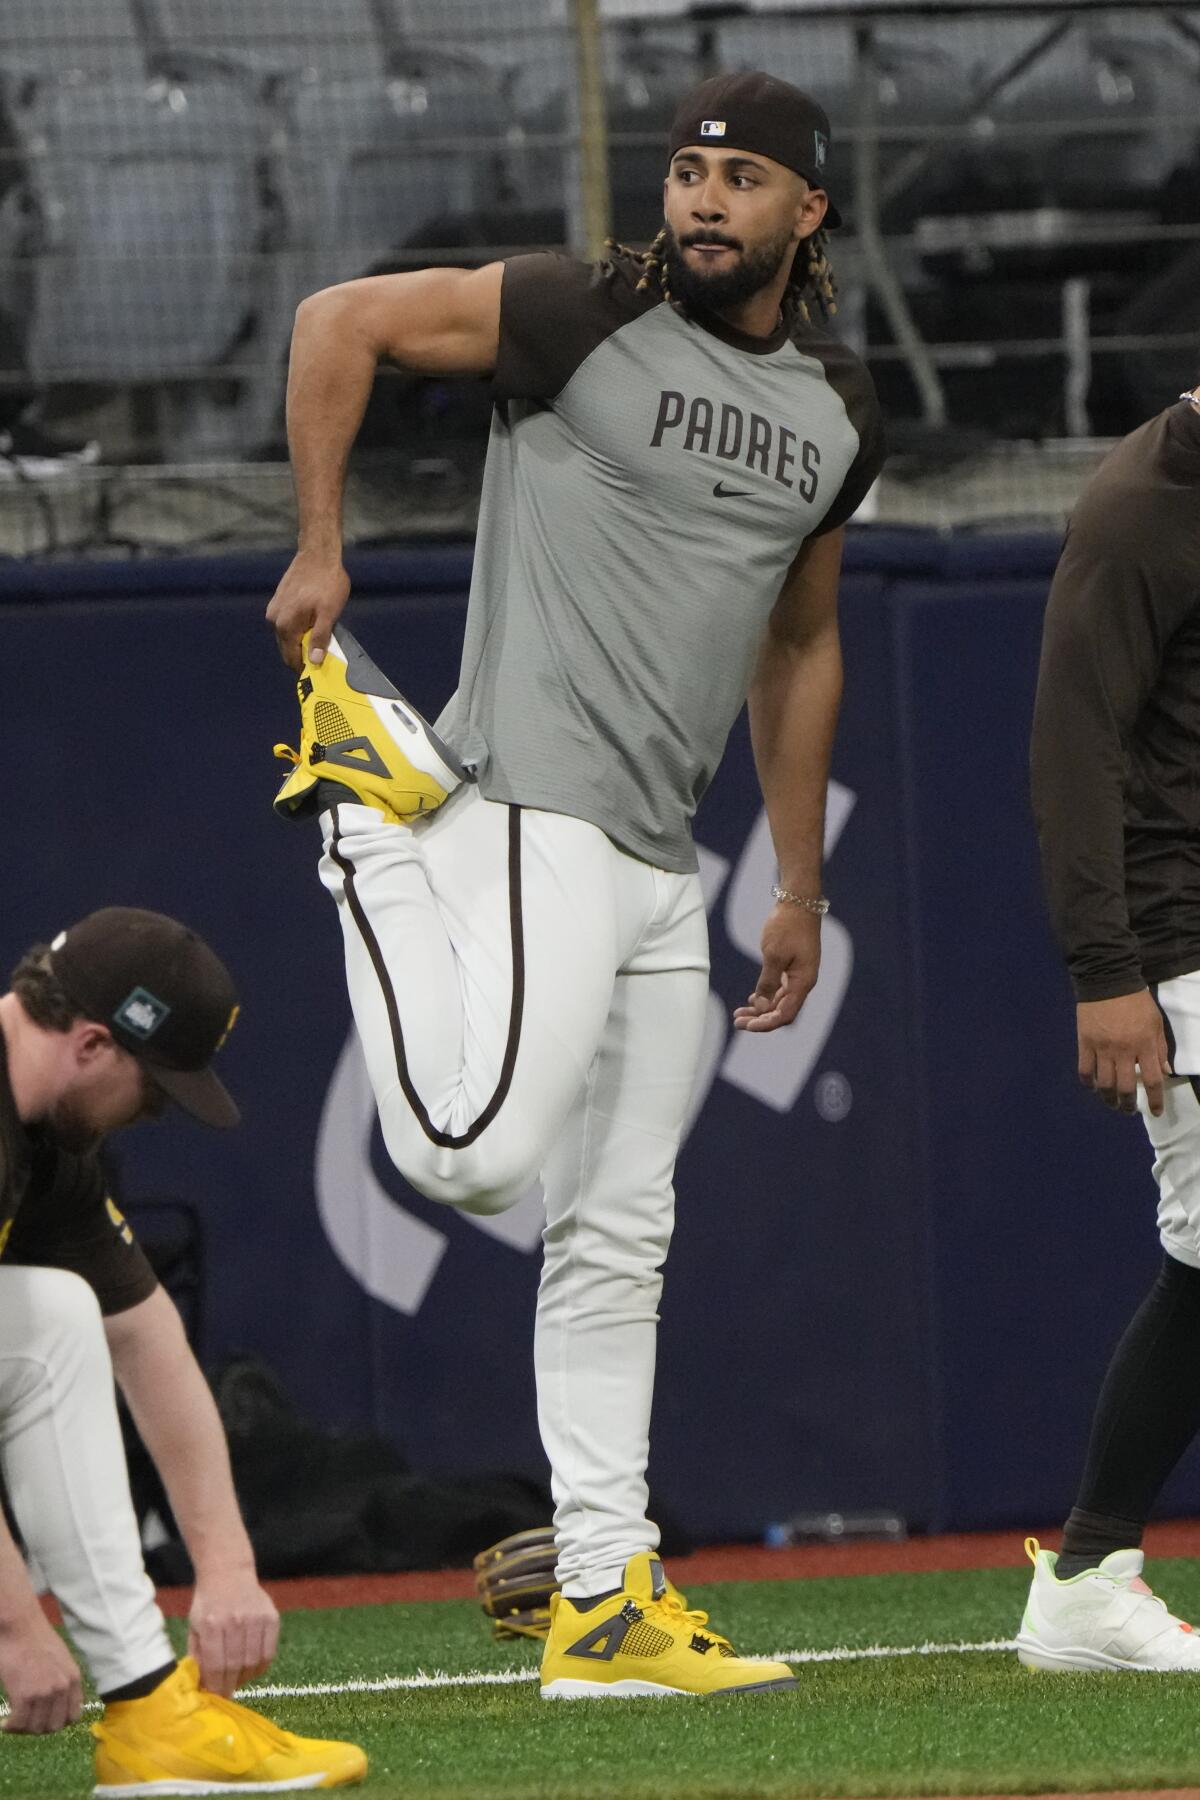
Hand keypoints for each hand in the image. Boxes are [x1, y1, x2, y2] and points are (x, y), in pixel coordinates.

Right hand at [0, 1609, 81, 1733]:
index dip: (57, 1722)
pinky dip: (11, 1727)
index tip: (44, 1721)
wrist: (19, 1625)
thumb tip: (56, 1703)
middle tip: (25, 1723)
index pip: (73, 1716)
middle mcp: (63, 1687)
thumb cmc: (35, 1638)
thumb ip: (61, 1679)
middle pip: (53, 1726)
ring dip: (23, 1729)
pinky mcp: (25, 1695)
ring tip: (13, 1722)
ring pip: (36, 1728)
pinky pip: (19, 1723)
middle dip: (38, 1728)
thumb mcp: (59, 1658)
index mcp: (73, 1678)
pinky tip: (4, 1723)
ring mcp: (45, 1692)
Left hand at [188, 1570, 279, 1697]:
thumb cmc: (207, 1603)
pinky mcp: (272, 1618)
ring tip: (238, 1679)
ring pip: (254, 1662)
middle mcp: (236, 1621)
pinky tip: (251, 1667)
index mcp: (212, 1624)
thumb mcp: (194, 1628)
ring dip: (245, 1678)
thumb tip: (202, 1687)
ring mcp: (256, 1619)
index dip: (217, 1687)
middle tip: (227, 1693)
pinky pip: (269, 1653)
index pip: (216, 1666)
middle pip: (235, 1666)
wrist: (228, 1572)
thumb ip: (198, 1657)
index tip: (216, 1698)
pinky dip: (260, 1667)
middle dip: (230, 1685)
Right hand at [265, 550, 349, 670]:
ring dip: (301, 640)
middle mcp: (274, 620)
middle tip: (323, 654)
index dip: (305, 667)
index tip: (319, 671)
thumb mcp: (329, 613)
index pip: (291, 658)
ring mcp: (274, 610)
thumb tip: (315, 661)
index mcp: (285, 626)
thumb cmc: (327, 583)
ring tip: (319, 636)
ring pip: (286, 636)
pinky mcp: (277, 602)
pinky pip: (286, 624)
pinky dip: (297, 629)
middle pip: (287, 648)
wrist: (318, 554)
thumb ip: (320, 638)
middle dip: (303, 654)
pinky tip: (312, 623)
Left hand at [732, 903, 821, 1032]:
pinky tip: (752, 998)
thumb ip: (768, 983)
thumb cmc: (787, 926)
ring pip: (780, 1001)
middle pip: (782, 1011)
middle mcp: (804, 982)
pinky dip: (766, 996)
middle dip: (760, 1019)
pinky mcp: (793, 966)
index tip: (747, 1026)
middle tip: (737, 1022)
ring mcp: (799, 975)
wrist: (799, 901)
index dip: (766, 1024)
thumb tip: (761, 1007)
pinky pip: (780, 989)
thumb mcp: (773, 955)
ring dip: (761, 1009)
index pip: (785, 1014)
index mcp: (803, 982)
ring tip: (739, 1013)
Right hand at [1077, 990, 1170, 1117]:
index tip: (1155, 1111)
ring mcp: (1102, 1048)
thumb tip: (1164, 1071)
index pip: (1152, 1080)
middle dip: (1127, 1104)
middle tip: (1128, 1110)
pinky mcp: (1085, 1043)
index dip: (1155, 1099)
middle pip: (1124, 1087)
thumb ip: (1160, 1048)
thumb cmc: (1136, 1001)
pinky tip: (1093, 1087)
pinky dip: (1088, 1083)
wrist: (1107, 980)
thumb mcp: (1156, 1022)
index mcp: (1144, 1045)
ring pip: (1104, 1084)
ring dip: (1108, 1099)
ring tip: (1111, 1103)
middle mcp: (1123, 1051)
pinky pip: (1085, 1070)